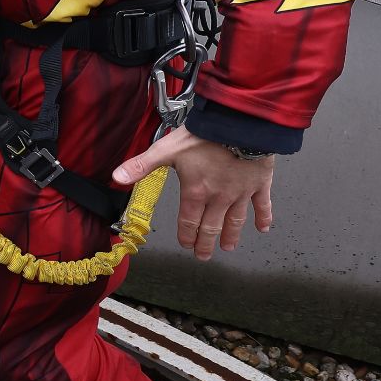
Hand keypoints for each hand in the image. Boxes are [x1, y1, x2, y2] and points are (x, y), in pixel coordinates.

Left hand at [113, 126, 273, 259]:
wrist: (239, 125)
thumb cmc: (204, 136)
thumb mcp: (166, 149)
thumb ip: (141, 165)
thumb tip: (117, 177)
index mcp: (196, 191)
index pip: (188, 221)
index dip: (186, 235)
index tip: (186, 245)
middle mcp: (219, 197)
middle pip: (211, 226)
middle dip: (206, 243)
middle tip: (204, 255)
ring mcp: (241, 192)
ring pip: (235, 220)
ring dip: (231, 235)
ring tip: (228, 247)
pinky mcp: (259, 183)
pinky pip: (263, 204)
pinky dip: (263, 217)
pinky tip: (263, 228)